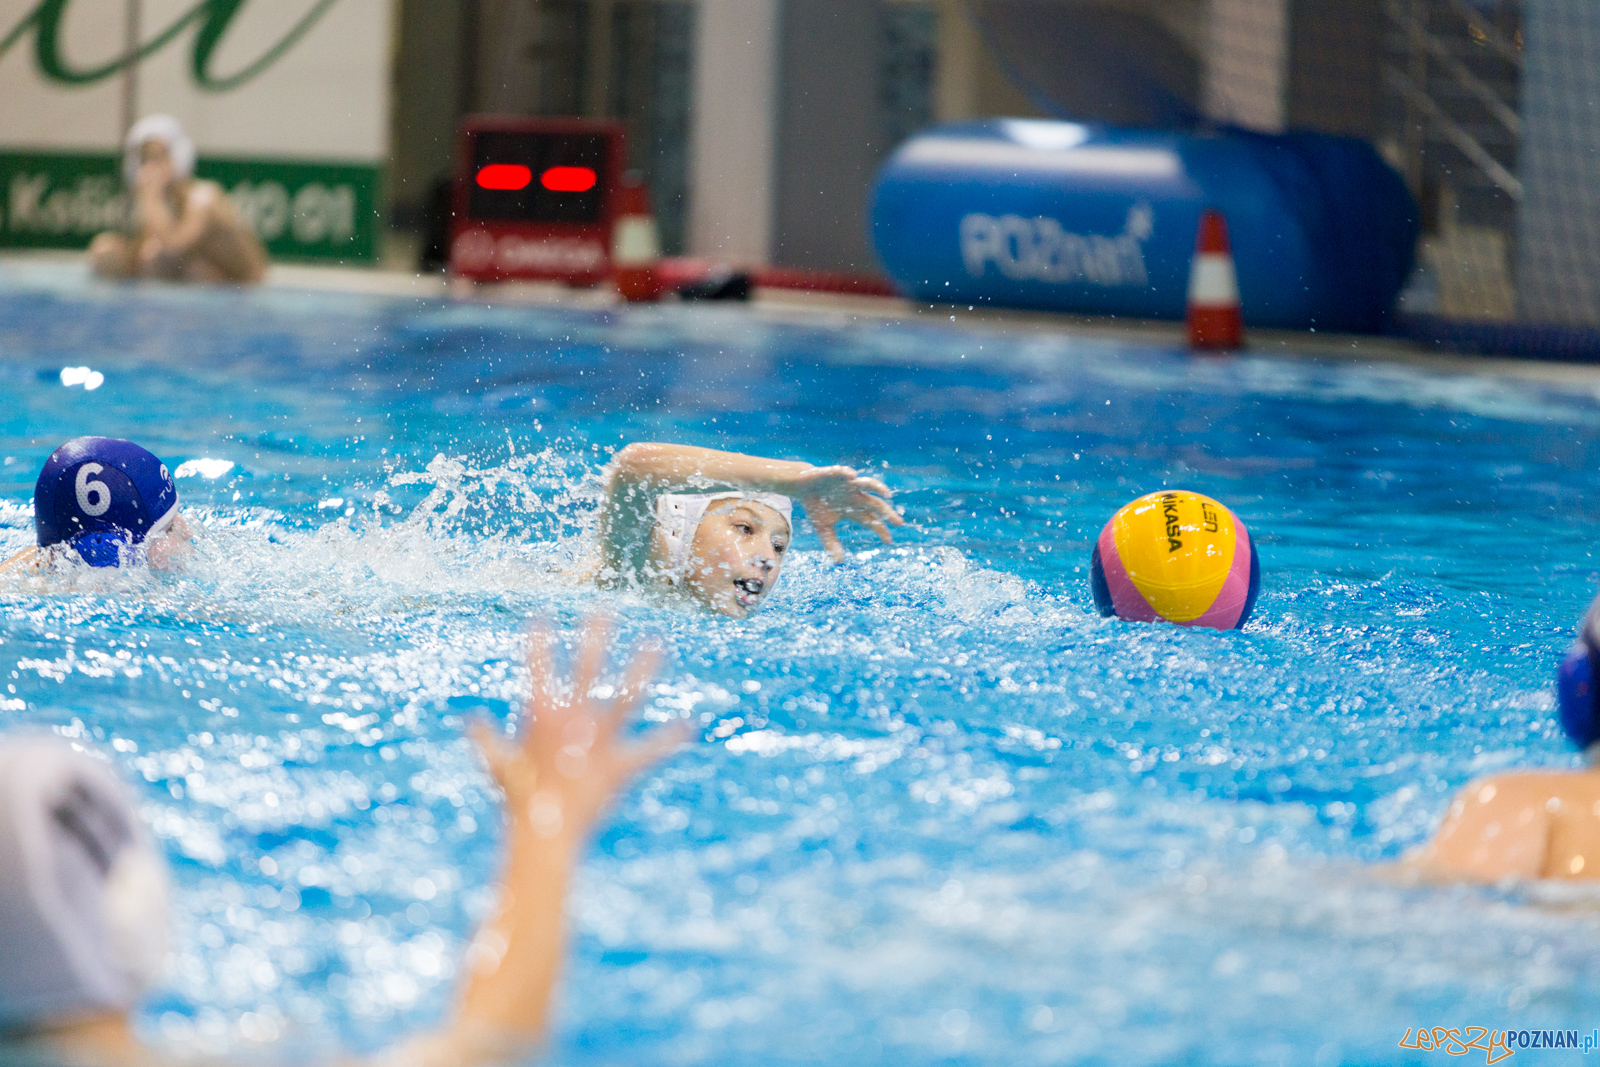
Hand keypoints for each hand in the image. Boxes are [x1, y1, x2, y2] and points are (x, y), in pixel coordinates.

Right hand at [470, 615, 683, 842]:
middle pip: (589, 668)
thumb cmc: (516, 798)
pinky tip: (689, 726)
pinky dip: (669, 739)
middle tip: (604, 609)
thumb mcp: (496, 764)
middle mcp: (575, 719)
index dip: (537, 640)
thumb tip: (469, 719)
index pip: (537, 667)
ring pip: (628, 695)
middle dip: (596, 636)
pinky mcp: (620, 764)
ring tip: (656, 641)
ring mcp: (601, 739)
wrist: (544, 830)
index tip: (539, 615)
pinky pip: (650, 749)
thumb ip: (484, 738)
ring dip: (643, 667)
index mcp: (542, 715)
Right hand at [786, 465, 903, 560]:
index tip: (889, 541)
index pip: (871, 520)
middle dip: (887, 513)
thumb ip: (831, 543)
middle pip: (875, 504)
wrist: (803, 485)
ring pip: (867, 484)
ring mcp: (848, 484)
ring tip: (886, 493)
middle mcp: (855, 496)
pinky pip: (844, 472)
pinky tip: (852, 476)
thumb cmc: (816, 506)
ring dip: (877, 487)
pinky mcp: (836, 473)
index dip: (880, 529)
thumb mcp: (823, 527)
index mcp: (854, 509)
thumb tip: (839, 562)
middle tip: (899, 523)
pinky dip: (848, 473)